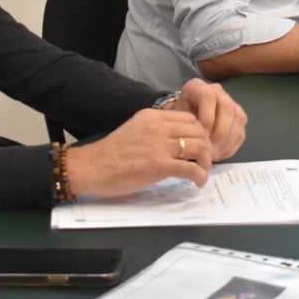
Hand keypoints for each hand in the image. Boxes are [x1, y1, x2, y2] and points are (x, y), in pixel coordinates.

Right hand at [63, 107, 215, 195]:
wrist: (91, 167)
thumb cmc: (110, 154)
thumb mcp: (135, 130)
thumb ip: (155, 131)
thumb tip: (176, 141)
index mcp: (152, 116)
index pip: (189, 118)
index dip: (200, 132)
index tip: (200, 145)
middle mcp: (158, 126)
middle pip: (198, 131)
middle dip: (207, 147)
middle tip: (204, 160)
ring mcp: (159, 145)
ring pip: (199, 147)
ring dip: (206, 162)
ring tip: (202, 172)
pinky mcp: (159, 165)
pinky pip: (191, 168)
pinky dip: (200, 176)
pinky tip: (197, 182)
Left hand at [172, 78, 246, 161]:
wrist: (183, 122)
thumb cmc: (177, 121)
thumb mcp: (175, 121)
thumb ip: (185, 127)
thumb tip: (199, 146)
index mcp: (197, 87)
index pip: (208, 96)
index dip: (207, 116)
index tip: (201, 135)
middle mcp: (216, 91)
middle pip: (227, 107)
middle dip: (220, 131)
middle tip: (211, 149)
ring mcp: (230, 103)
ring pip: (239, 118)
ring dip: (227, 140)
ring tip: (214, 154)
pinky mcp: (238, 118)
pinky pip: (241, 131)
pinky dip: (231, 146)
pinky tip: (219, 154)